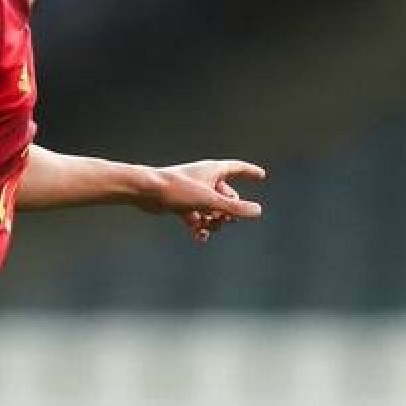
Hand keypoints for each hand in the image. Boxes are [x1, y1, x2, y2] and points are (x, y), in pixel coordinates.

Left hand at [139, 160, 265, 242]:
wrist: (144, 191)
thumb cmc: (177, 190)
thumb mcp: (210, 201)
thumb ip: (235, 208)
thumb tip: (258, 211)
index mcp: (213, 171)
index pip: (237, 168)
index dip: (250, 171)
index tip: (261, 175)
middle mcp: (204, 179)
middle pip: (227, 196)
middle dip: (229, 211)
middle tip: (224, 220)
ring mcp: (192, 191)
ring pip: (212, 208)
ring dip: (214, 221)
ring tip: (207, 228)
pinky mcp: (180, 202)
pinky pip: (197, 216)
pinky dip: (200, 226)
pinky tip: (199, 236)